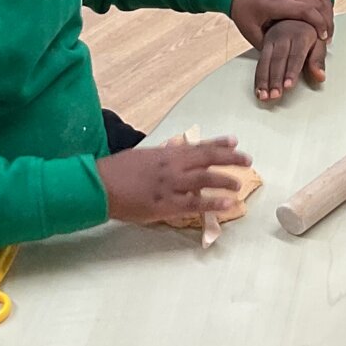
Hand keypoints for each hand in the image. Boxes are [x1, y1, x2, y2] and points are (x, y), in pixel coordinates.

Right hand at [98, 135, 250, 223]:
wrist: (98, 185)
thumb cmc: (117, 170)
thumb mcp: (144, 157)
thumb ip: (163, 158)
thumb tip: (177, 158)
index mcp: (167, 153)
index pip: (199, 146)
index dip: (219, 143)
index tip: (235, 141)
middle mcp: (173, 166)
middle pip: (208, 159)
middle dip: (230, 158)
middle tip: (247, 160)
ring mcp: (171, 185)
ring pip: (206, 180)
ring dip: (225, 180)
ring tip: (239, 184)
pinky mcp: (166, 204)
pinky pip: (195, 204)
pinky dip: (214, 204)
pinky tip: (228, 205)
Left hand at [229, 0, 333, 45]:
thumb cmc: (243, 9)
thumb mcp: (250, 32)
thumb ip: (266, 46)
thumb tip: (280, 61)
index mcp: (275, 3)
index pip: (305, 10)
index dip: (318, 23)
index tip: (322, 37)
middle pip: (317, 1)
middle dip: (327, 20)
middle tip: (327, 36)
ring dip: (328, 10)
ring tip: (328, 26)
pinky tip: (326, 8)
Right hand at [254, 19, 326, 102]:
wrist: (294, 16)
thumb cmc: (309, 32)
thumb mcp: (318, 43)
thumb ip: (318, 60)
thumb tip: (320, 76)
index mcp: (300, 35)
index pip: (295, 56)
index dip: (291, 72)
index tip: (288, 86)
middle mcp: (283, 37)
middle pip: (278, 60)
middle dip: (275, 79)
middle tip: (275, 95)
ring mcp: (272, 40)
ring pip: (266, 61)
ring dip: (264, 80)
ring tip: (264, 96)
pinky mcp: (264, 45)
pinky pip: (260, 62)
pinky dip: (258, 77)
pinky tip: (258, 90)